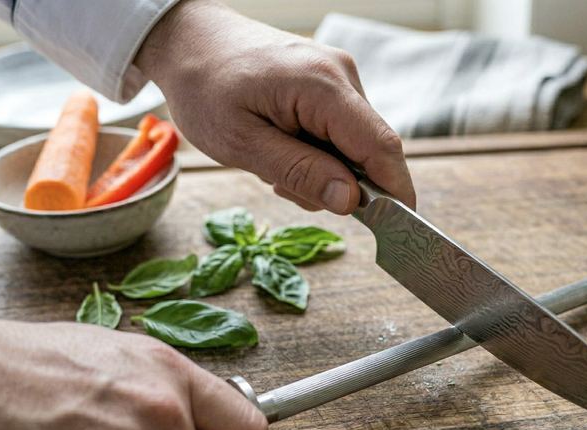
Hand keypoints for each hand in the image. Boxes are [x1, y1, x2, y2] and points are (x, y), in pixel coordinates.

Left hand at [136, 0, 415, 213]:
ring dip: (322, 169)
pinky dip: (318, 151)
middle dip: (339, 184)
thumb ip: (299, 172)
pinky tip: (282, 146)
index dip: (396, 193)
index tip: (398, 231)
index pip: (381, 147)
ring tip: (273, 160)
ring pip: (355, 145)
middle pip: (371, 150)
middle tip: (283, 186)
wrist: (189, 40)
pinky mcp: (331, 82)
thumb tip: (350, 202)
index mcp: (322, 86)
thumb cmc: (204, 87)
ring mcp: (339, 76)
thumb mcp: (241, 143)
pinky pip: (342, 130)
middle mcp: (341, 75)